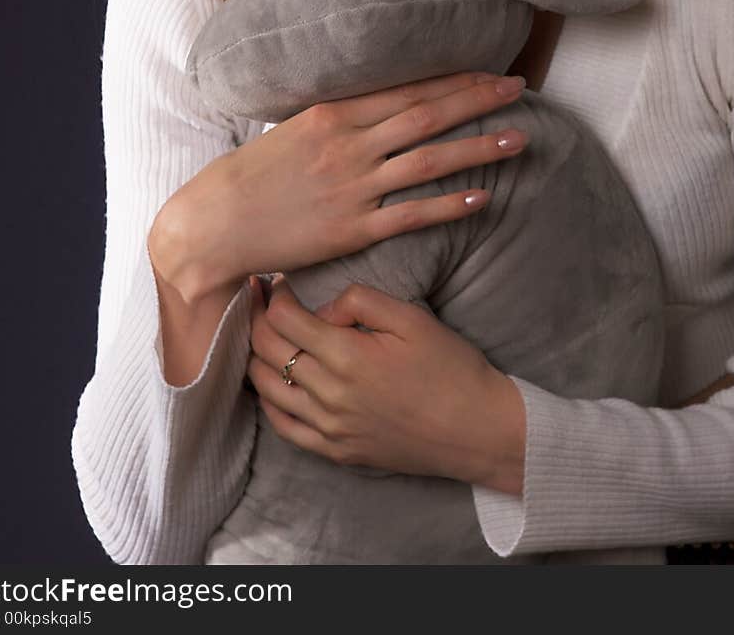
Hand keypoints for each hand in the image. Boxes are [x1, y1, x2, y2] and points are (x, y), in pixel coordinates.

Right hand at [151, 70, 528, 302]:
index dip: (453, 79)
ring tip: (519, 138)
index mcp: (333, 113)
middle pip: (427, 114)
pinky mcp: (353, 228)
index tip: (490, 69)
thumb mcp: (292, 130)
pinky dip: (449, 204)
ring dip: (478, 148)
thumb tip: (376, 107)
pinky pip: (412, 214)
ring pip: (429, 160)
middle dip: (478, 99)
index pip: (406, 89)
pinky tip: (481, 197)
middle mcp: (348, 144)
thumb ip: (338, 119)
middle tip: (519, 88)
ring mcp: (353, 186)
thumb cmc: (252, 177)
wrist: (215, 223)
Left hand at [247, 275, 525, 493]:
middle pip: (267, 351)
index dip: (273, 295)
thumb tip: (323, 309)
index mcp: (346, 357)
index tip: (276, 281)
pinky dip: (270, 400)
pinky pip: (284, 427)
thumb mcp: (411, 317)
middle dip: (256, 318)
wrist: (476, 429)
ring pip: (268, 389)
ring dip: (256, 356)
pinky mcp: (336, 452)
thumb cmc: (449, 368)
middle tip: (258, 299)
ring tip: (262, 333)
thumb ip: (359, 301)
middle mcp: (329, 396)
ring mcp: (329, 429)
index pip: (283, 320)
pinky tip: (274, 380)